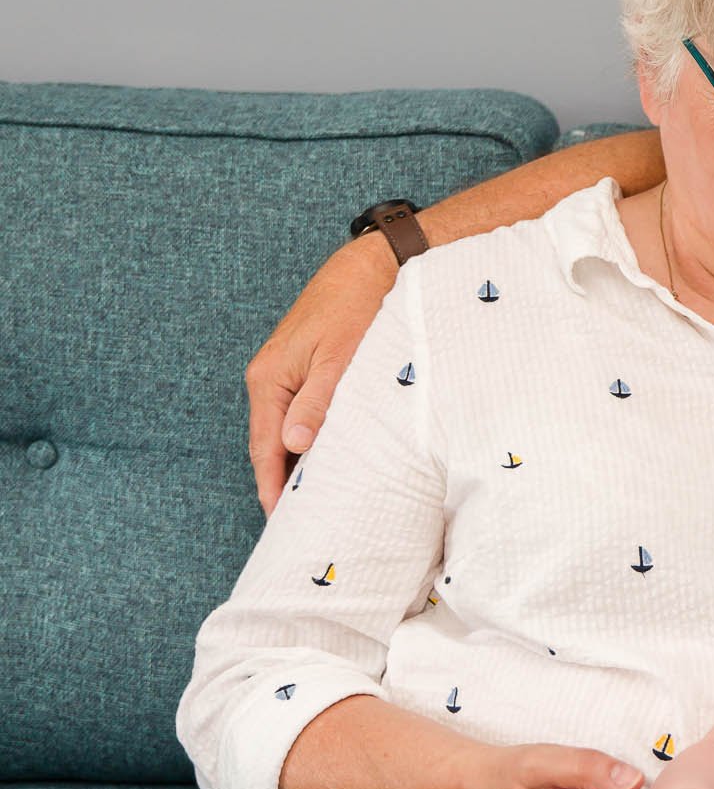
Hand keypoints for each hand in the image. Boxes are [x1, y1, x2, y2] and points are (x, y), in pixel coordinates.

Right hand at [247, 233, 396, 512]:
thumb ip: (318, 401)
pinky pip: (301, 412)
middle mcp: (270, 378)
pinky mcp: (306, 368)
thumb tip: (295, 445)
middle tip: (300, 522)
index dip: (272, 486)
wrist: (373, 266)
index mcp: (269, 379)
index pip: (264, 447)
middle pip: (271, 443)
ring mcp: (287, 373)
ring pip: (288, 429)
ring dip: (299, 461)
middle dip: (283, 481)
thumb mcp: (340, 357)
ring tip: (315, 499)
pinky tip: (327, 455)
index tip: (281, 521)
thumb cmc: (358, 306)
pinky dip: (310, 437)